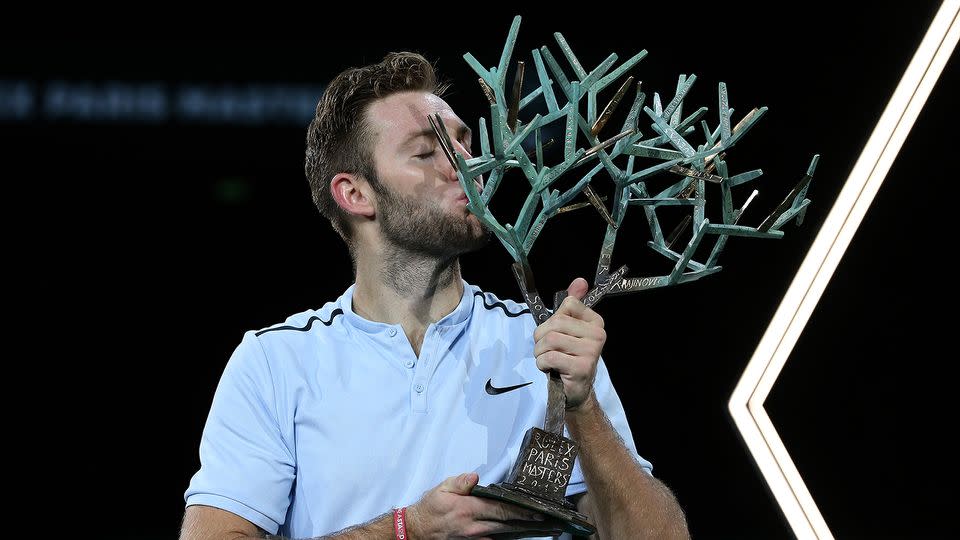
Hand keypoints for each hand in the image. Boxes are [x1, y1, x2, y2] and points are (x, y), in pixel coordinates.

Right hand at [406, 472, 563, 538]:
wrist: (417, 530)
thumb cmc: (431, 507)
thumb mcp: (442, 488)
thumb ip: (460, 482)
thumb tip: (474, 477)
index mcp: (468, 509)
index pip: (500, 509)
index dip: (521, 510)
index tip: (537, 509)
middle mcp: (474, 527)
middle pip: (507, 524)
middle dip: (527, 521)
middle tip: (547, 520)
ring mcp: (474, 539)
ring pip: (503, 535)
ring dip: (521, 530)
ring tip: (540, 527)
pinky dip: (507, 536)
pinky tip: (518, 532)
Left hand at [533, 277, 605, 411]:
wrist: (575, 391)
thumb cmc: (568, 357)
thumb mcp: (568, 329)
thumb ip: (572, 305)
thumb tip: (580, 281)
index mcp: (596, 322)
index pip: (568, 304)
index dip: (552, 320)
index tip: (556, 333)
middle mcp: (598, 335)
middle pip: (556, 322)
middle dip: (541, 337)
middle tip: (546, 350)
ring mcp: (591, 352)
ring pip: (550, 340)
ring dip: (540, 352)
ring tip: (548, 360)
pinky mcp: (581, 367)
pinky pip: (550, 357)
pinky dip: (542, 363)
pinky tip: (550, 369)